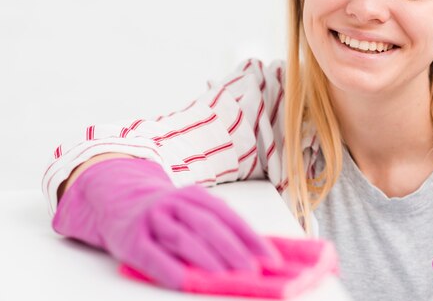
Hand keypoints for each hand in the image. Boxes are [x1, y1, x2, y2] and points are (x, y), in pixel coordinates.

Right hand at [53, 158, 281, 289]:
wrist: (117, 201)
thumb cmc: (165, 214)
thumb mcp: (191, 210)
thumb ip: (217, 226)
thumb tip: (255, 252)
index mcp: (195, 196)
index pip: (228, 216)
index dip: (250, 237)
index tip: (271, 258)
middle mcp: (174, 203)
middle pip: (208, 225)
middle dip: (233, 249)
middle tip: (252, 270)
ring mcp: (152, 219)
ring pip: (183, 238)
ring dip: (207, 258)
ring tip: (225, 276)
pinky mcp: (131, 239)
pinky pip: (151, 255)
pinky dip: (168, 268)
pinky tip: (183, 281)